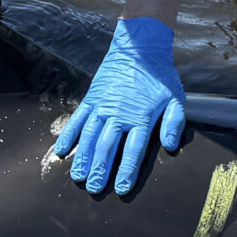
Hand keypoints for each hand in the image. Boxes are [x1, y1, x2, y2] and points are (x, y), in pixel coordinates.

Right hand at [53, 18, 184, 196]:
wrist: (139, 48)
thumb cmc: (159, 76)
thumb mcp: (175, 98)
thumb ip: (174, 124)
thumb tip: (171, 147)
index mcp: (140, 118)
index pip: (132, 150)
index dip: (126, 171)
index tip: (121, 189)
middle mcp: (118, 115)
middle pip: (106, 147)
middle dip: (99, 170)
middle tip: (94, 189)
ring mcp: (101, 106)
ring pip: (88, 136)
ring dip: (82, 158)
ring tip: (78, 177)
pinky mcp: (91, 98)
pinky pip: (76, 119)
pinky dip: (68, 135)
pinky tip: (61, 150)